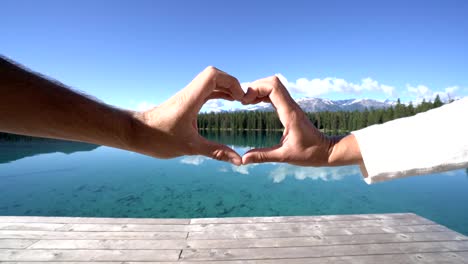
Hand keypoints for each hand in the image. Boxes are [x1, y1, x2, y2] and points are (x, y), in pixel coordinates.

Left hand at [131, 66, 243, 164]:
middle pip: (214, 75)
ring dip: (226, 87)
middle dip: (232, 84)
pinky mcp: (185, 102)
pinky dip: (218, 92)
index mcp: (190, 99)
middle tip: (243, 99)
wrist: (135, 134)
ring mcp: (187, 96)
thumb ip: (216, 152)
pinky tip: (226, 101)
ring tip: (239, 100)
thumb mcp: (190, 147)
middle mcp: (189, 94)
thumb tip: (238, 161)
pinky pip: (205, 90)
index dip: (231, 82)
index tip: (240, 97)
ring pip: (210, 82)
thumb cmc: (158, 138)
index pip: (213, 75)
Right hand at [241, 76, 359, 166]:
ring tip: (246, 102)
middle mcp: (291, 106)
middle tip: (243, 101)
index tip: (245, 101)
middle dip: (255, 87)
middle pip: (272, 82)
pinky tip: (254, 103)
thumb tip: (243, 159)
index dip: (256, 89)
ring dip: (258, 89)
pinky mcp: (290, 109)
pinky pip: (275, 94)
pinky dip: (263, 94)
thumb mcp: (284, 157)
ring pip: (274, 85)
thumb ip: (263, 156)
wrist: (327, 151)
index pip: (274, 87)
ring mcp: (291, 106)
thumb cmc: (310, 154)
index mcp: (290, 114)